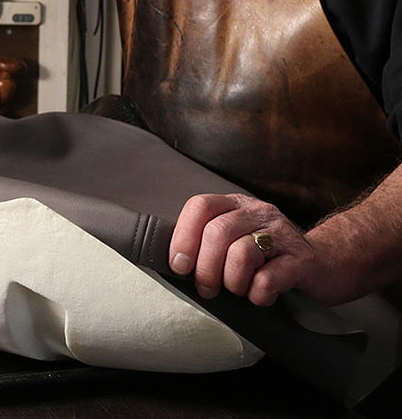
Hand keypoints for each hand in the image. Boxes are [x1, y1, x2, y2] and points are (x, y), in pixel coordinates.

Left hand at [168, 193, 326, 306]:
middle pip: (217, 233)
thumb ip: (207, 243)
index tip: (178, 265)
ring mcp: (282, 234)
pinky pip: (267, 280)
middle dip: (205, 268)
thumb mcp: (236, 240)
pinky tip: (261, 295)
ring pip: (241, 253)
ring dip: (232, 282)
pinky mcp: (302, 261)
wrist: (327, 265)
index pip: (200, 207)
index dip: (183, 236)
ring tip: (238, 290)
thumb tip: (174, 262)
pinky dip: (257, 295)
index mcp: (235, 205)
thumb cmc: (269, 258)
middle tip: (207, 288)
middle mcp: (258, 212)